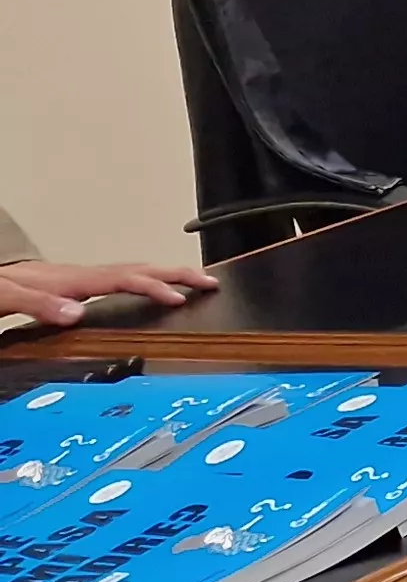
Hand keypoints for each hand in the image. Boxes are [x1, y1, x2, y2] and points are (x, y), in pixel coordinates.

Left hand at [0, 260, 218, 328]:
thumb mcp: (8, 297)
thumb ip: (41, 305)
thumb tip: (80, 313)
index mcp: (72, 280)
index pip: (124, 279)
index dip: (154, 287)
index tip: (181, 299)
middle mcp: (81, 275)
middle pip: (139, 268)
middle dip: (178, 273)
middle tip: (210, 282)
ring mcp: (80, 278)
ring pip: (133, 270)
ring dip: (166, 274)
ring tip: (193, 282)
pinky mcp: (76, 284)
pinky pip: (122, 278)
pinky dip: (145, 280)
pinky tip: (148, 288)